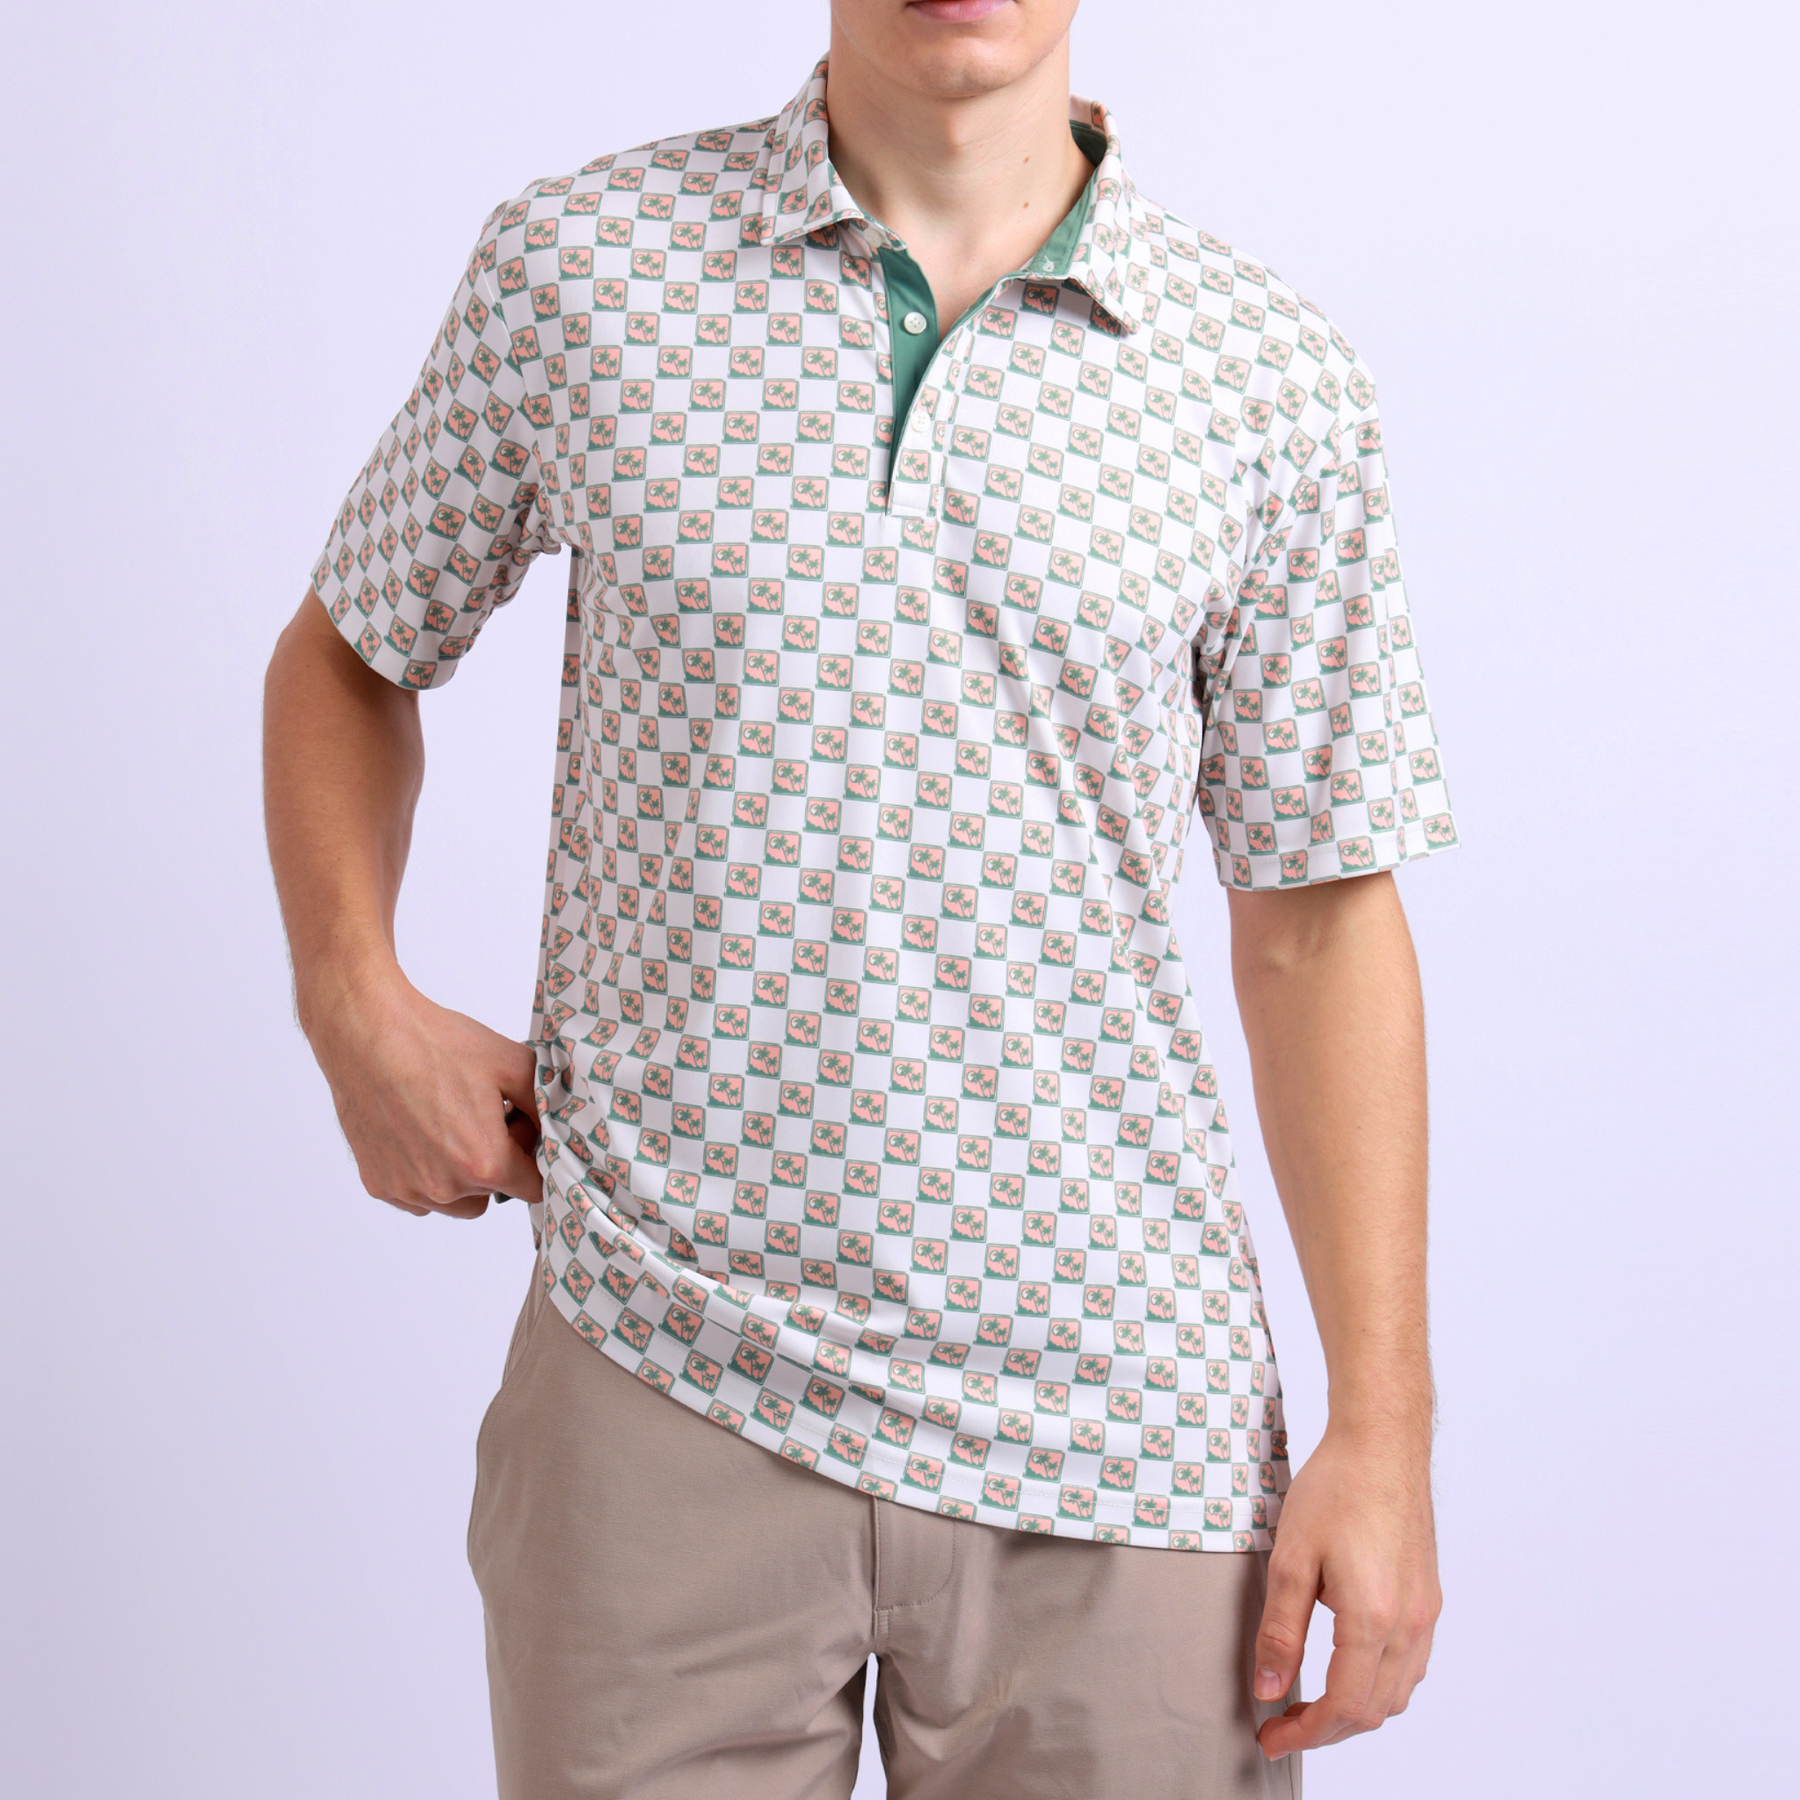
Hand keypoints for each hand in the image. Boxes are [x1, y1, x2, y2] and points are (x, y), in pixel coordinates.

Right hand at [305, 961, 542, 1219]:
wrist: (370, 1033)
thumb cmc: (438, 1044)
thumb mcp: (512, 1064)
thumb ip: (545, 1104)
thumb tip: (561, 1128)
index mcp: (485, 1162)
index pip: (533, 1188)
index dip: (533, 1158)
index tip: (521, 1132)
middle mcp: (445, 1187)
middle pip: (492, 1196)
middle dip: (496, 1167)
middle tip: (483, 1121)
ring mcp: (408, 1190)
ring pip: (453, 1202)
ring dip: (459, 1176)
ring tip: (449, 1124)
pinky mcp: (379, 1184)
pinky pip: (417, 1196)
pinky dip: (424, 1174)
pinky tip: (419, 1132)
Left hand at [1252, 1422, 1440, 1758]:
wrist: (1382, 1444)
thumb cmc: (1336, 1488)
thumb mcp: (1291, 1558)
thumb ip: (1280, 1631)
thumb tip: (1269, 1689)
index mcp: (1373, 1618)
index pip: (1344, 1707)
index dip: (1305, 1733)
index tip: (1270, 1736)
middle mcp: (1410, 1624)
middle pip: (1373, 1711)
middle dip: (1326, 1729)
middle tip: (1281, 1723)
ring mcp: (1426, 1613)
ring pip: (1396, 1694)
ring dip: (1354, 1711)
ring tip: (1308, 1701)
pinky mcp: (1429, 1598)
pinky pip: (1410, 1666)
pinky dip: (1378, 1685)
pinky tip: (1347, 1669)